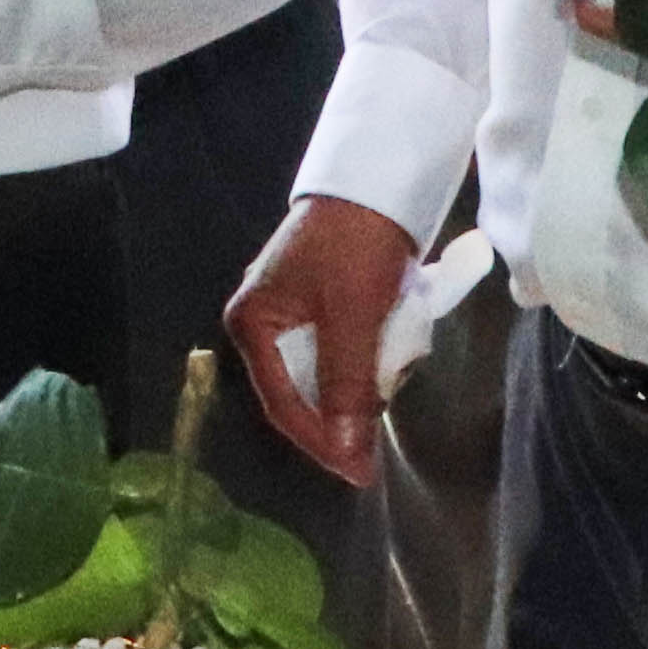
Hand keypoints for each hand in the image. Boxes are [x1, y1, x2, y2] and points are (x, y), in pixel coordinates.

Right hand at [226, 192, 416, 487]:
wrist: (377, 176)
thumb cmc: (355, 244)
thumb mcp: (353, 317)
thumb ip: (347, 385)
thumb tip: (346, 452)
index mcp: (252, 323)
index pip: (283, 404)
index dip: (321, 442)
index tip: (359, 472)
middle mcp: (263, 320)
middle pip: (303, 390)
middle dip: (345, 409)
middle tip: (381, 429)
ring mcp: (291, 309)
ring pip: (325, 370)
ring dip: (360, 380)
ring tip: (395, 370)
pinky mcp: (320, 298)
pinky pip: (340, 346)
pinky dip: (367, 355)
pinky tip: (394, 345)